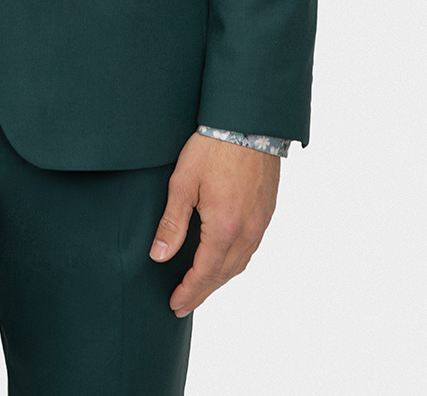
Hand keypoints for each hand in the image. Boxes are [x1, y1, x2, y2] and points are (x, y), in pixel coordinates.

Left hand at [149, 130, 279, 316]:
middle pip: (224, 274)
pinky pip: (251, 248)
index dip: (188, 290)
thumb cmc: (213, 147)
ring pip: (240, 263)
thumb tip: (159, 256)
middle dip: (202, 291)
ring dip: (220, 280)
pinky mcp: (266, 211)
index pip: (205, 272)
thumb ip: (173, 223)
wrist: (248, 121)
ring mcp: (260, 222)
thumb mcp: (183, 182)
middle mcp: (247, 231)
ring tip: (201, 287)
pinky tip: (225, 260)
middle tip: (184, 304)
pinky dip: (235, 262)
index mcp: (224, 227)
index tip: (175, 303)